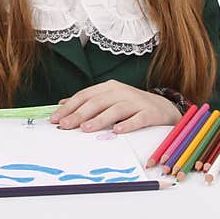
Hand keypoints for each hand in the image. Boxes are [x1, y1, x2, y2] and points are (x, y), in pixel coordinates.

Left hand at [49, 80, 182, 133]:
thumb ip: (88, 102)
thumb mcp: (109, 100)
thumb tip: (62, 105)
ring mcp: (136, 101)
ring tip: (86, 128)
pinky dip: (127, 124)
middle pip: (97, 102)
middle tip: (65, 126)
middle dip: (79, 114)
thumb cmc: (132, 106)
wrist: (164, 108)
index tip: (55, 119)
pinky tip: (117, 131)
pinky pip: (138, 119)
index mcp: (109, 88)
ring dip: (99, 119)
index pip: (84, 95)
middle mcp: (121, 92)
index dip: (69, 107)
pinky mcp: (150, 113)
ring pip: (115, 109)